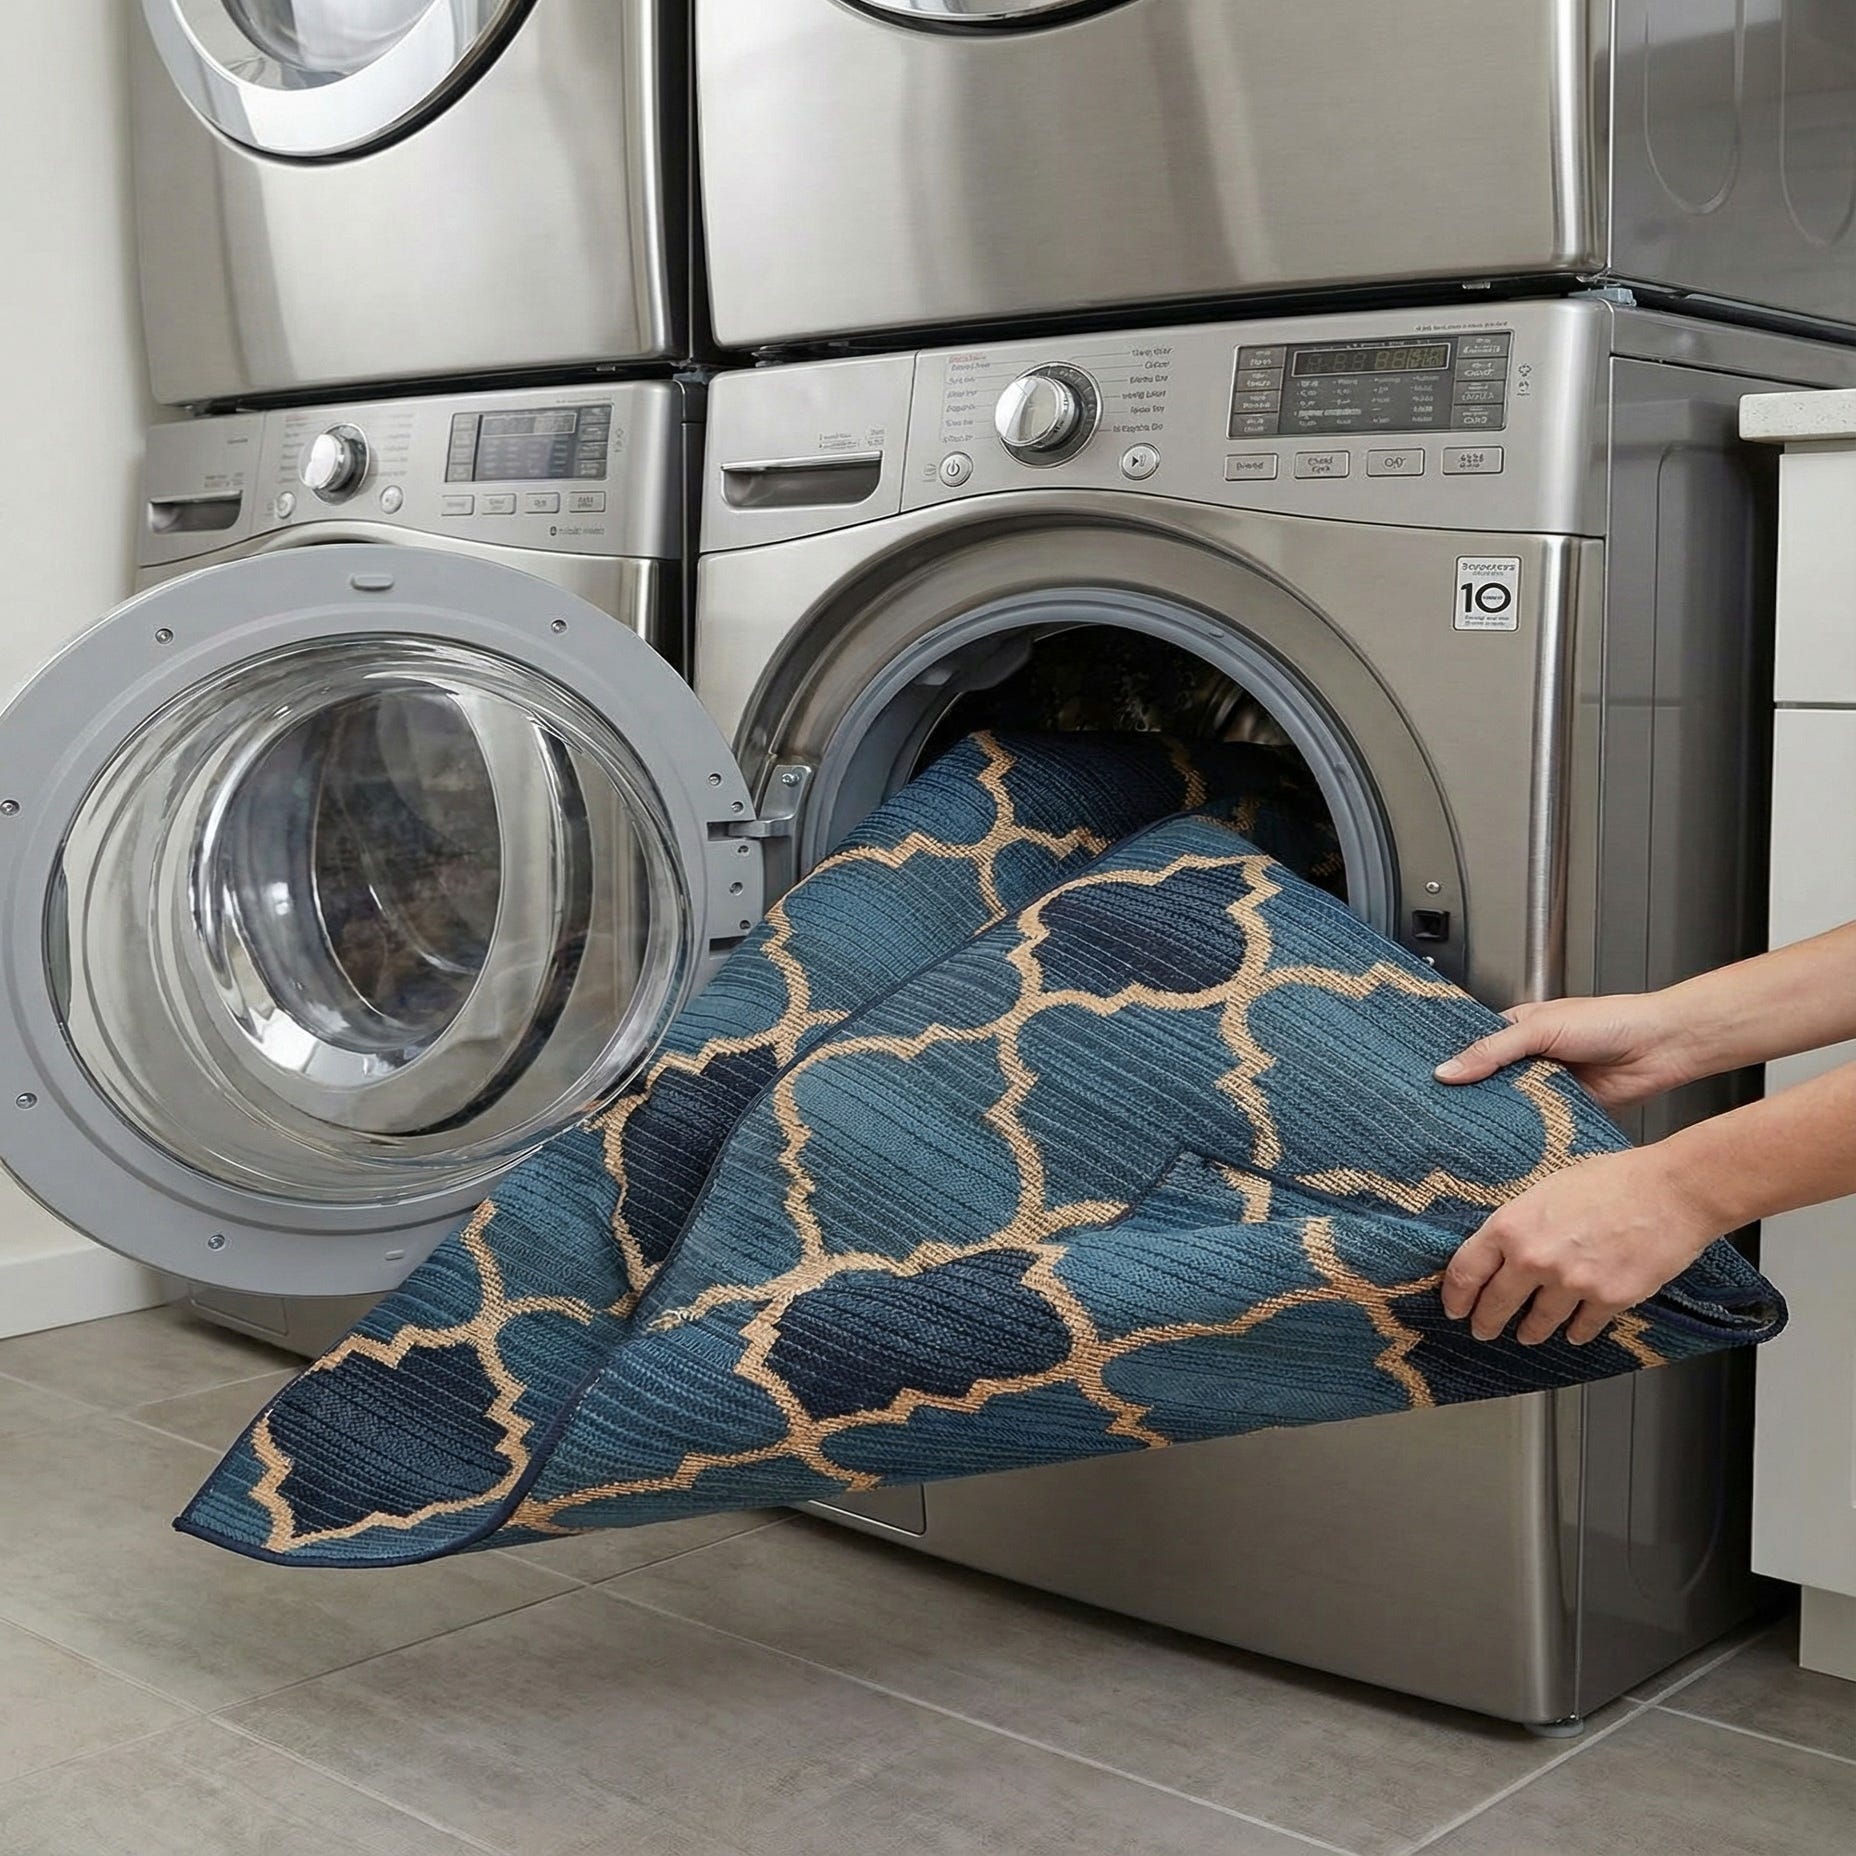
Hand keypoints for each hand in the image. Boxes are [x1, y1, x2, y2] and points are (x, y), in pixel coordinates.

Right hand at [1434, 993, 1698, 1110]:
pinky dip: (1526, 1133)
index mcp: (1517, 1029)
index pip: (1473, 1048)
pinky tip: (1506, 1142)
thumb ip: (1492, 1051)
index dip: (1451, 1064)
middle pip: (1488, 1082)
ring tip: (1462, 1134)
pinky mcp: (1566, 1111)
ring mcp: (1547, 1086)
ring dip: (1498, 1117)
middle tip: (1435, 1116)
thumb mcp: (1539, 1029)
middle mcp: (1529, 1059)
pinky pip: (1538, 1125)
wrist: (1660, 1047)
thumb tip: (1446, 1071)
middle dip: (1469, 1097)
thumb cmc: (1608, 1021)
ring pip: (1511, 1106)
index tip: (1421, 1083)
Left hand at [1440, 1147, 1724, 1345]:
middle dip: (1486, 1323)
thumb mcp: (1547, 1188)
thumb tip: (1504, 1247)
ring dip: (1530, 1331)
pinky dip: (1575, 1332)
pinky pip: (1581, 1327)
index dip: (1455, 1295)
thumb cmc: (1612, 1178)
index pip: (1465, 1271)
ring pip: (1538, 1323)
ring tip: (1527, 1334)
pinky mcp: (1607, 1300)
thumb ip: (1520, 1221)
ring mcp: (1571, 1284)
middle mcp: (1534, 1259)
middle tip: (1483, 1330)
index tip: (1454, 1308)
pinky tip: (1573, 1332)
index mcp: (1511, 1225)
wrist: (1671, 1190)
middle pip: (1495, 1305)